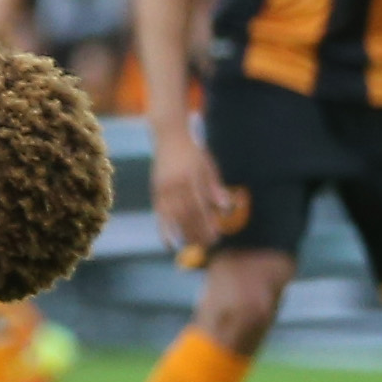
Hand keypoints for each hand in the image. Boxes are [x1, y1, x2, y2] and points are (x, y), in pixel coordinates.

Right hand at [149, 130, 245, 266]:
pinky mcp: (155, 191)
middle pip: (187, 214)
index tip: (217, 236)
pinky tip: (169, 244)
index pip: (200, 205)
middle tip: (209, 245)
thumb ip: (215, 187)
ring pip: (173, 216)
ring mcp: (163, 188)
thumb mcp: (208, 165)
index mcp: (191, 176)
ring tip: (193, 246)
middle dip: (198, 231)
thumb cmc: (193, 151)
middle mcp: (175, 183)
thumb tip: (226, 208)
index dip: (207, 223)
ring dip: (183, 233)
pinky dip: (164, 230)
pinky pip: (159, 214)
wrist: (169, 135)